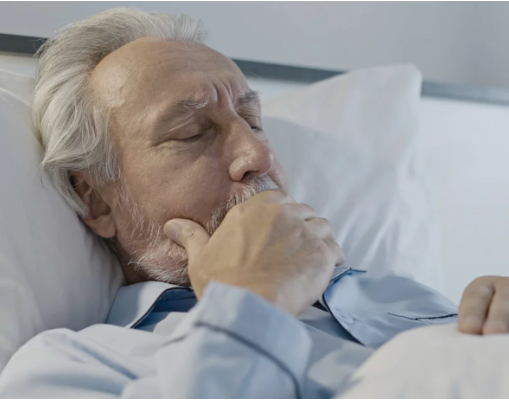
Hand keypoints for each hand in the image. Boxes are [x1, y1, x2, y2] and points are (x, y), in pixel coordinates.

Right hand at [164, 190, 345, 315]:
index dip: (282, 214)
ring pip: (322, 226)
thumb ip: (190, 235)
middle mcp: (282, 214)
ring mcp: (305, 232)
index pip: (278, 199)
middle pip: (303, 211)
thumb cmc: (221, 284)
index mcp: (253, 210)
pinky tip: (325, 270)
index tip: (279, 232)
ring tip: (311, 259)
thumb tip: (172, 224)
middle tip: (295, 250)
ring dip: (319, 240)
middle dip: (302, 227)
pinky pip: (336, 249)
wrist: (247, 309)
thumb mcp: (199, 257)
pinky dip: (333, 258)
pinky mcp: (322, 253)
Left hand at [457, 275, 508, 334]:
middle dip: (499, 316)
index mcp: (489, 287)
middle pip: (507, 297)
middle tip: (493, 334)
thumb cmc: (498, 336)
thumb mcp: (482, 329)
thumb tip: (469, 342)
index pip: (478, 294)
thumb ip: (474, 333)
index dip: (472, 311)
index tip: (468, 330)